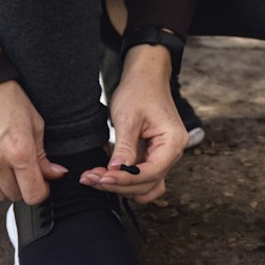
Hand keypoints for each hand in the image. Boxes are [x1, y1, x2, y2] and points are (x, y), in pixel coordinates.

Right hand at [0, 80, 63, 203]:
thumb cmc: (5, 99)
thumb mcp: (34, 123)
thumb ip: (43, 155)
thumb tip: (55, 174)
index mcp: (20, 151)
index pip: (34, 195)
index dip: (41, 192)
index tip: (41, 185)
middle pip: (13, 196)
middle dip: (21, 186)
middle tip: (21, 170)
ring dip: (1, 188)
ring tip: (4, 169)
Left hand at [78, 45, 185, 204]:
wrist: (144, 77)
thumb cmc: (139, 91)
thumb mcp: (128, 117)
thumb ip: (125, 146)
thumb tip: (117, 171)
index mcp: (173, 141)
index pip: (151, 172)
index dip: (126, 179)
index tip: (102, 177)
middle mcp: (172, 152)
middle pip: (147, 183)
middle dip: (118, 183)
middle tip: (91, 178)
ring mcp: (163, 156)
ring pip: (144, 185)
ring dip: (120, 186)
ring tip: (95, 177)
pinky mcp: (152, 157)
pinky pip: (140, 177)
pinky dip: (124, 180)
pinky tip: (105, 174)